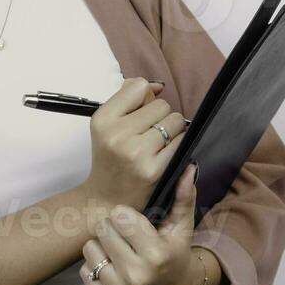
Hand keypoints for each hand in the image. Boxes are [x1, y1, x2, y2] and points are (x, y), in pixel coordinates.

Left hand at [80, 161, 201, 284]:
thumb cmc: (175, 252)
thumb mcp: (181, 225)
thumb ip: (182, 196)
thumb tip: (188, 167)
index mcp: (156, 254)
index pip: (119, 216)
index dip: (125, 215)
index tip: (134, 222)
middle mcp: (137, 276)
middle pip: (102, 230)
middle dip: (113, 229)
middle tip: (127, 238)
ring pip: (90, 249)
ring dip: (102, 247)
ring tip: (120, 252)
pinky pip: (84, 271)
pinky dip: (95, 267)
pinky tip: (114, 269)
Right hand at [82, 77, 187, 212]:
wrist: (107, 199)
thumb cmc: (111, 156)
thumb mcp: (108, 124)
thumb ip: (129, 97)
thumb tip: (158, 86)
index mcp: (102, 119)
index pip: (139, 87)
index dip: (144, 98)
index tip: (139, 113)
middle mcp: (117, 134)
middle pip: (161, 105)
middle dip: (159, 116)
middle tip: (147, 134)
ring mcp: (136, 153)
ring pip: (175, 121)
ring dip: (172, 130)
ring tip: (157, 144)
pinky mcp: (154, 169)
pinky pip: (181, 142)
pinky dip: (178, 145)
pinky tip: (165, 154)